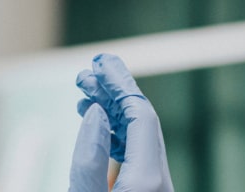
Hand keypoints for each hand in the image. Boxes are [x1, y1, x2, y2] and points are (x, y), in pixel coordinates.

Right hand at [69, 54, 173, 191]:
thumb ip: (89, 158)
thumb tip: (96, 111)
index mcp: (147, 178)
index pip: (140, 116)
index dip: (120, 85)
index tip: (100, 64)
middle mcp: (159, 181)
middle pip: (142, 124)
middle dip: (113, 95)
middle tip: (87, 74)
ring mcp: (156, 188)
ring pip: (139, 140)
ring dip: (112, 114)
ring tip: (85, 97)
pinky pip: (137, 156)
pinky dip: (116, 136)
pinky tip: (97, 127)